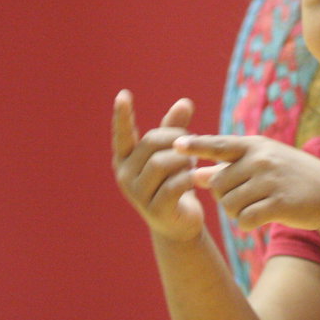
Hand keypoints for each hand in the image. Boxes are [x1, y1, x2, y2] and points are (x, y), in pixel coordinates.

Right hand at [111, 90, 204, 241]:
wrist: (179, 224)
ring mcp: (138, 194)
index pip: (122, 135)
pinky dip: (189, 177)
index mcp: (125, 160)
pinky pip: (174, 185)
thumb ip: (175, 129)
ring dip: (184, 159)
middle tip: (191, 143)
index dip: (122, 116)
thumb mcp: (173, 154)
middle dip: (176, 138)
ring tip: (192, 164)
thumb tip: (184, 101)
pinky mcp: (155, 209)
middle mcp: (125, 176)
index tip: (123, 95)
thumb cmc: (174, 181)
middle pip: (151, 143)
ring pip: (162, 163)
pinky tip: (197, 177)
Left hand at [174, 134, 319, 232]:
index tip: (174, 144)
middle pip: (218, 184)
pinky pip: (245, 220)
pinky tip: (260, 219)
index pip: (218, 144)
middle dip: (225, 196)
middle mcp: (261, 159)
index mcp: (255, 145)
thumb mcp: (262, 165)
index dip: (195, 145)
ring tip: (255, 206)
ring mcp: (271, 180)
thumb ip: (229, 169)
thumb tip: (195, 175)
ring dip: (236, 212)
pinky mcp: (280, 203)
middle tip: (245, 197)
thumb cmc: (291, 177)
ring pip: (229, 205)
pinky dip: (248, 224)